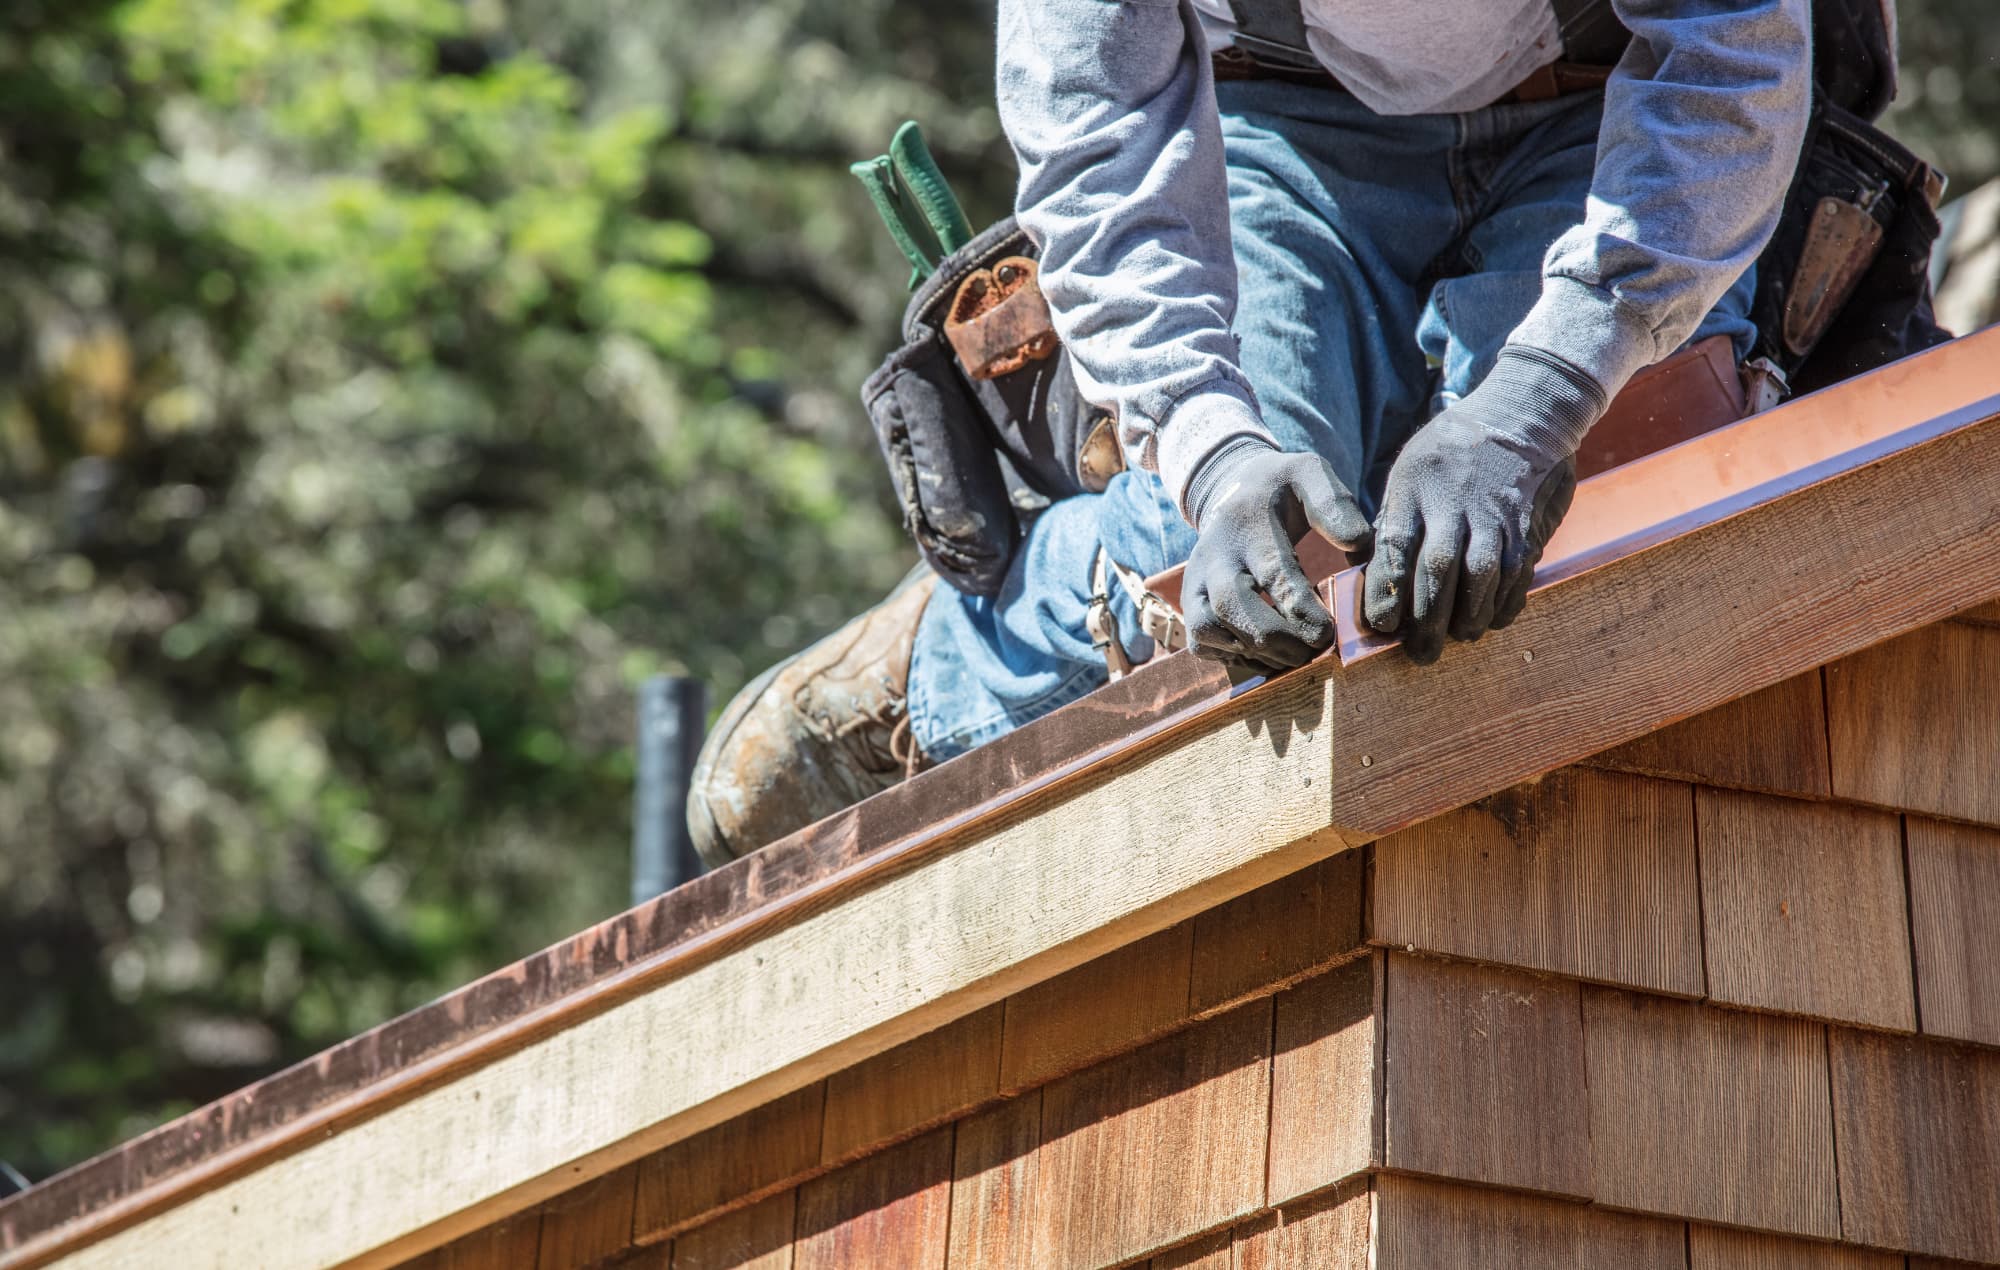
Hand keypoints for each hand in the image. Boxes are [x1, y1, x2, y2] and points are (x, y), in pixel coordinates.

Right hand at [1182, 442, 1372, 671]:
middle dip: (1274, 638)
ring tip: (1294, 656)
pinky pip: (1201, 643)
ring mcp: (1195, 581)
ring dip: (1254, 653)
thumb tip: (1357, 546)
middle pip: (1230, 606)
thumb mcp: (1309, 474)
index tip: (1327, 631)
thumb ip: (1335, 505)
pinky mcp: (1190, 604)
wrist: (1230, 491)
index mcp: (1247, 524)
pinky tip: (1270, 655)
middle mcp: (1213, 555)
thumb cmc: (1280, 490)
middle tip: (1313, 651)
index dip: (1300, 608)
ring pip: (1207, 630)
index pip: (1271, 571)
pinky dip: (1234, 658)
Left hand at [1363, 347, 1597, 663]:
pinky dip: (1506, 602)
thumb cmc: (1450, 452)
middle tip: (1420, 654)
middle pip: (1439, 569)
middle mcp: (1454, 502)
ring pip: (1481, 576)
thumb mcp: (1409, 471)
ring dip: (1470, 616)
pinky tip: (1494, 620)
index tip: (1381, 625)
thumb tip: (1374, 578)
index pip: (1396, 546)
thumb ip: (1395, 521)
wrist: (1520, 414)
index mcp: (1415, 487)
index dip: (1388, 590)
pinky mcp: (1526, 523)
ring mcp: (1494, 513)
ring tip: (1458, 639)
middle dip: (1428, 619)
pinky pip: (1517, 572)